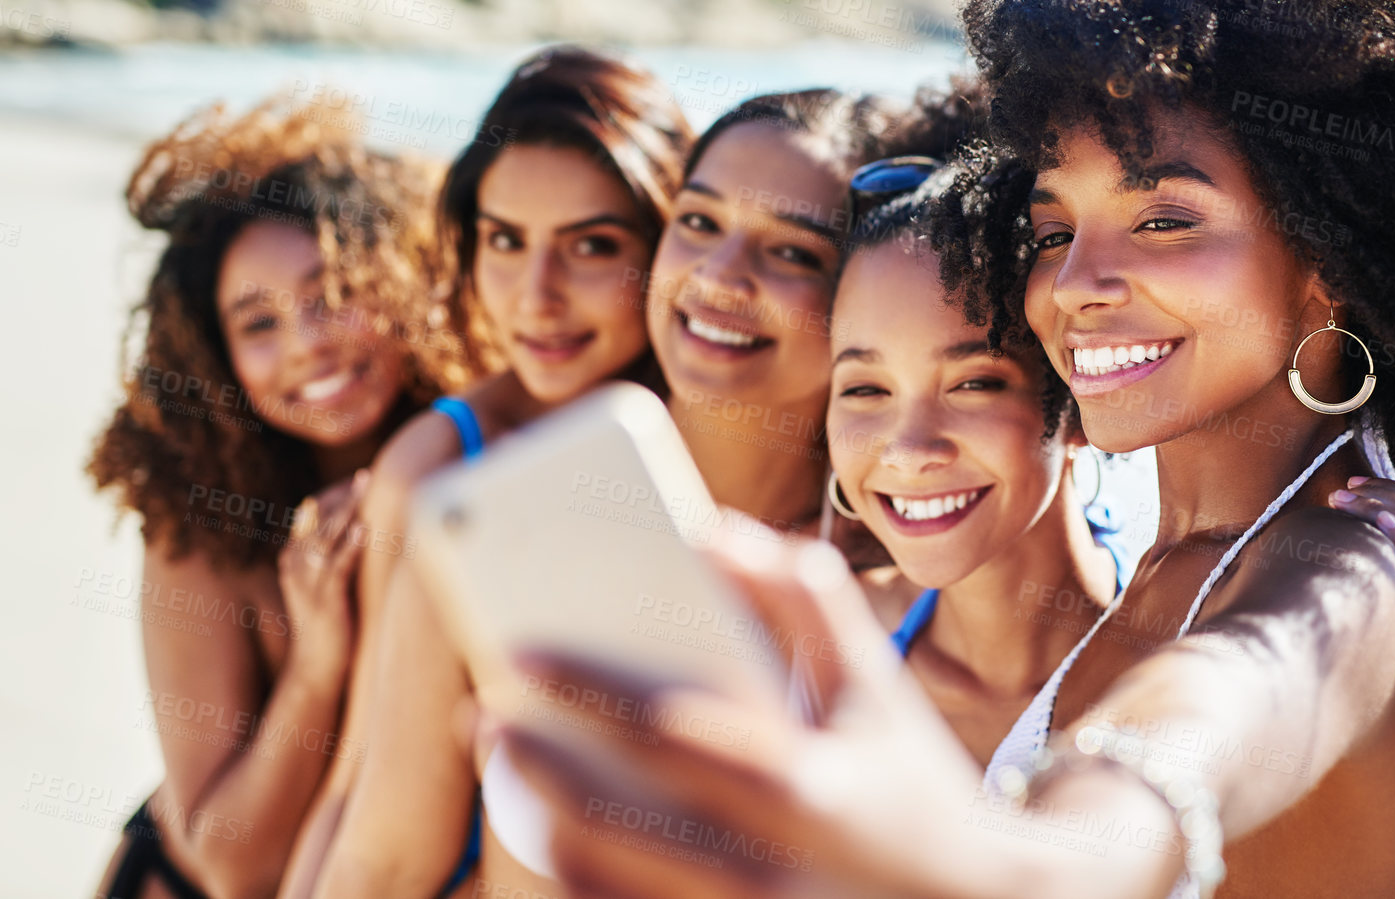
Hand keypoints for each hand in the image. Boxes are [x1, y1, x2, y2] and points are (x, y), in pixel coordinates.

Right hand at [279, 471, 367, 688]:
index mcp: (292, 557)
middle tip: (365, 476)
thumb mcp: (323, 581)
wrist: (315, 666)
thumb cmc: (327, 621)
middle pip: (318, 521)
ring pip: (326, 537)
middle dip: (342, 497)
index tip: (356, 478)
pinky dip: (350, 546)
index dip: (333, 494)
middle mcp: (295, 566)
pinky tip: (364, 530)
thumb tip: (354, 523)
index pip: (310, 514)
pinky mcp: (325, 600)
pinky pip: (337, 567)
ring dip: (347, 512)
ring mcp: (308, 583)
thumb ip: (331, 553)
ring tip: (365, 490)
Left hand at [497, 535, 1000, 898]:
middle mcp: (769, 863)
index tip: (520, 651)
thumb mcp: (875, 684)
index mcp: (805, 784)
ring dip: (540, 828)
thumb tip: (714, 531)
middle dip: (537, 766)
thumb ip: (805, 597)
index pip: (674, 731)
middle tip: (486, 718)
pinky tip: (551, 834)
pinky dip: (581, 879)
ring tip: (506, 771)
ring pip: (608, 887)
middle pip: (620, 820)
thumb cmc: (908, 779)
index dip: (589, 691)